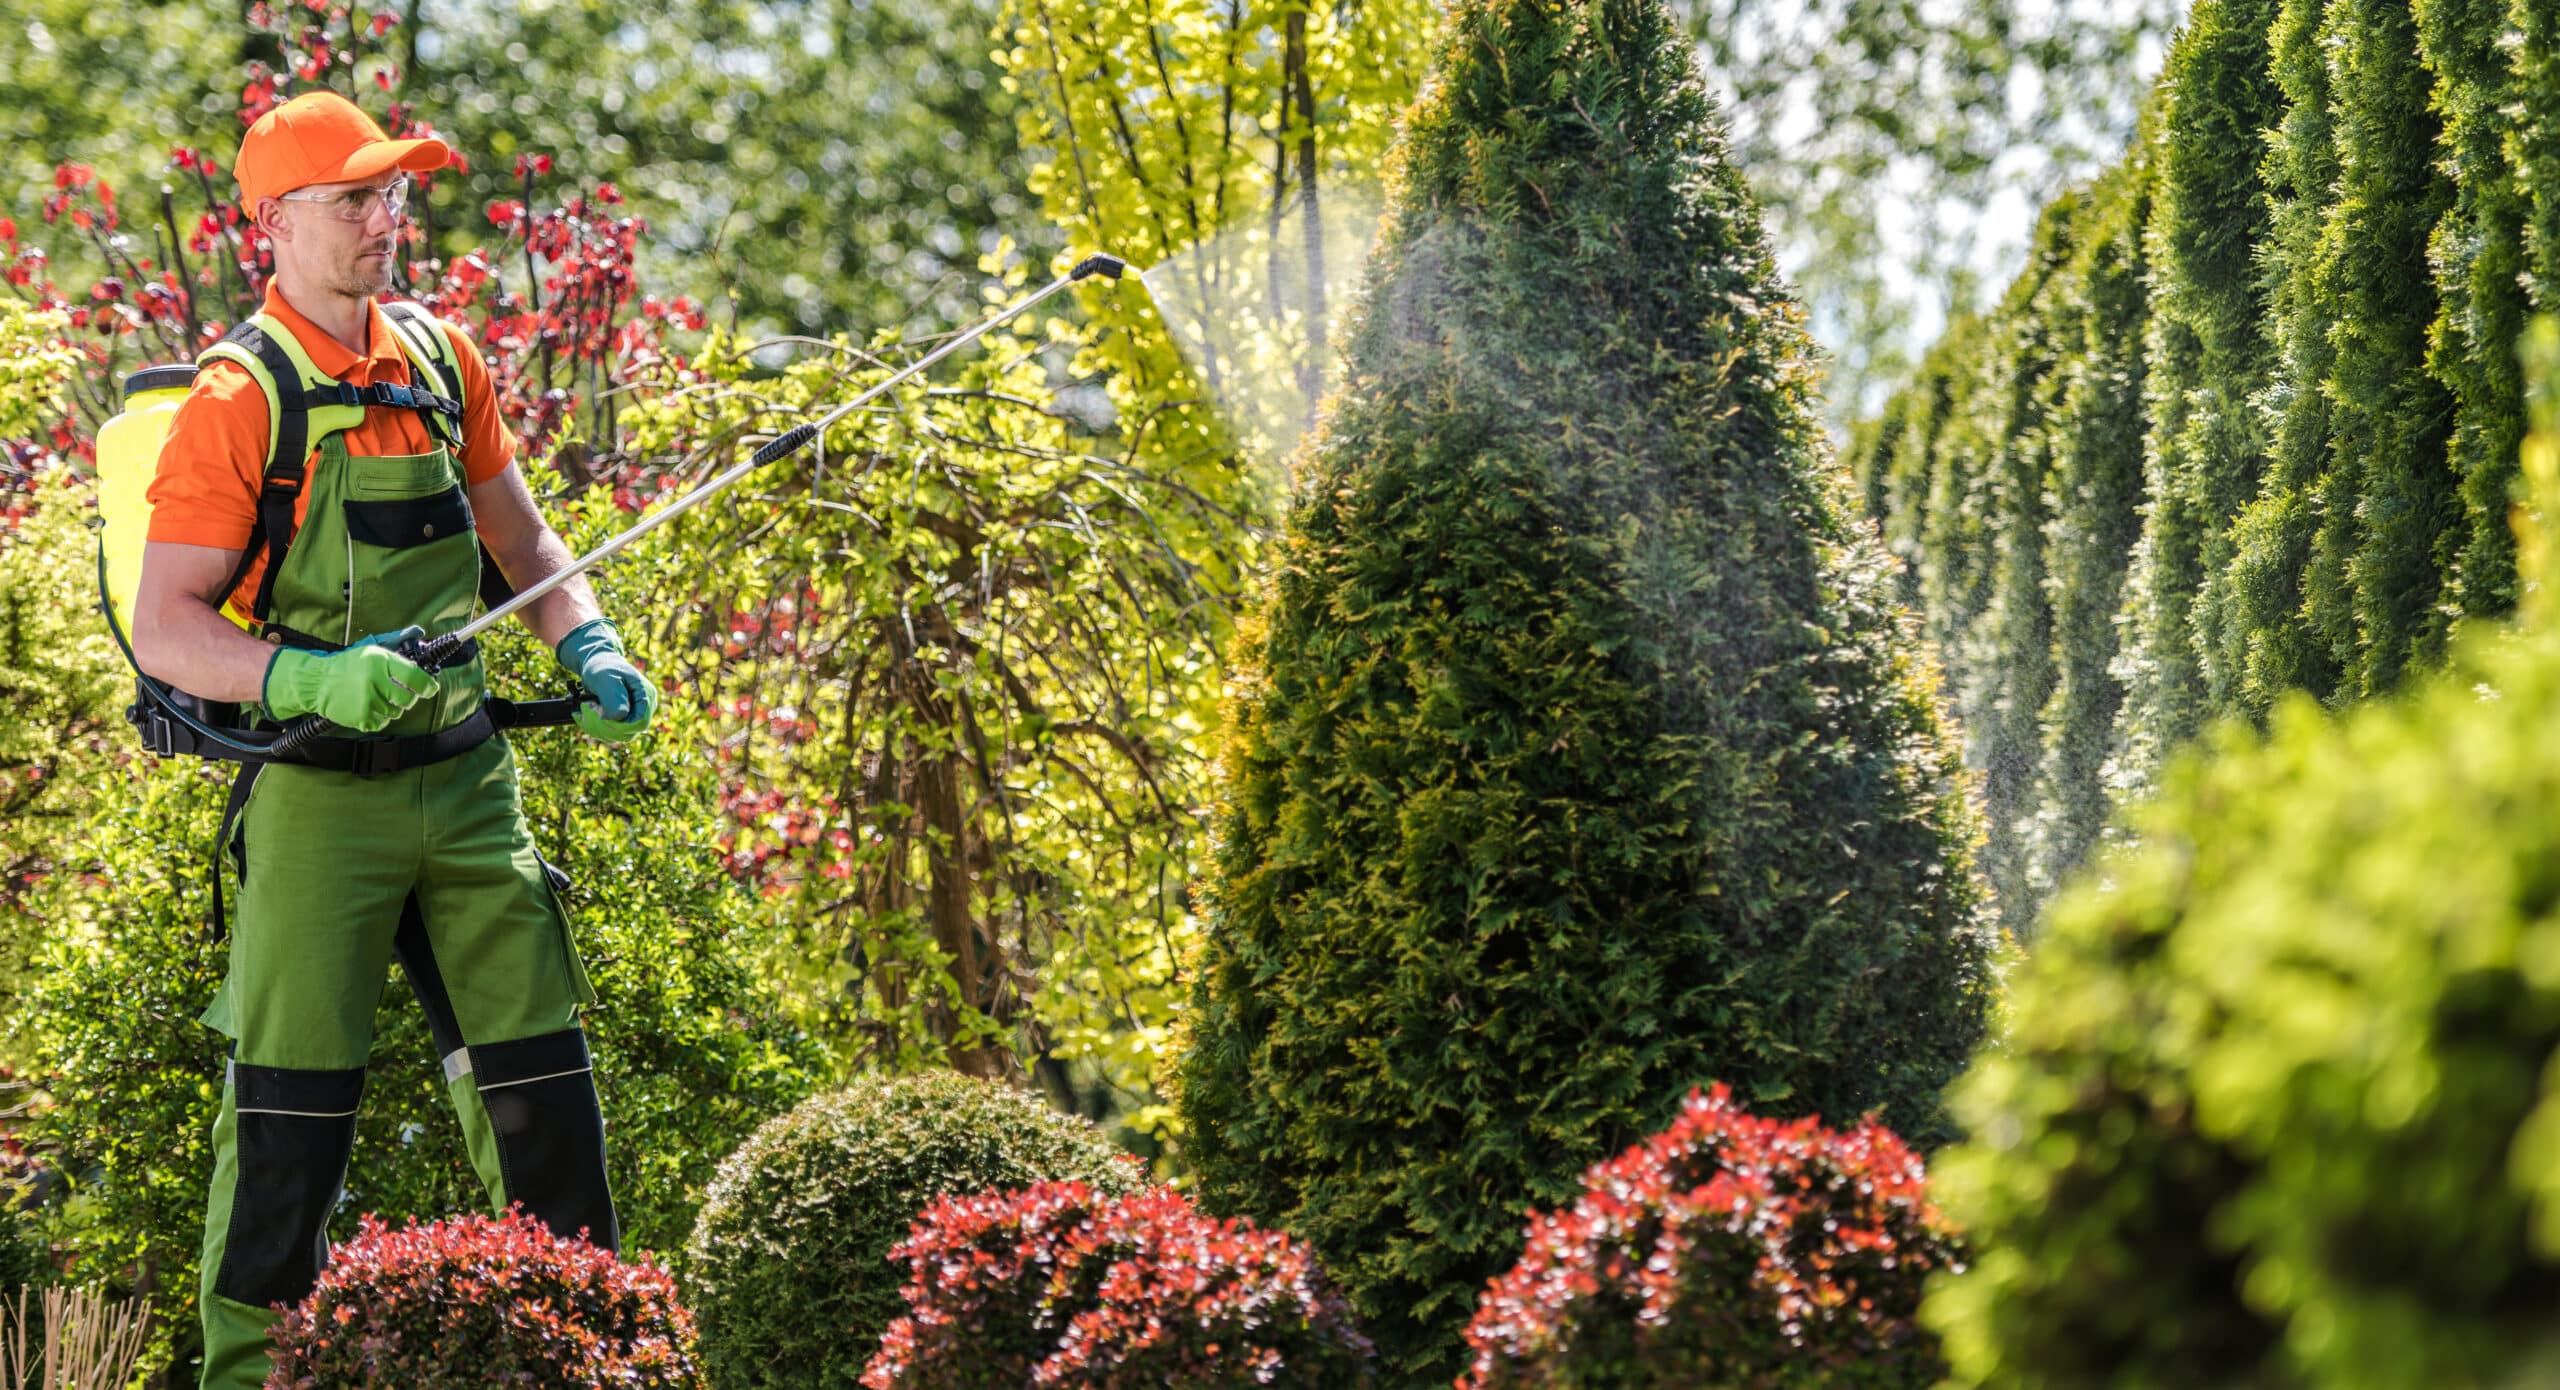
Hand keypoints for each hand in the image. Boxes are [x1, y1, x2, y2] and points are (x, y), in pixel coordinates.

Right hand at [263, 625, 439, 732]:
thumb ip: (397, 657)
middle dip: (407, 697)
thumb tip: (422, 650)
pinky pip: (383, 723)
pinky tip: (368, 706)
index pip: (415, 677)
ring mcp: (367, 701)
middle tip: (398, 692)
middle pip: (408, 699)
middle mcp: (375, 681)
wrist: (317, 681)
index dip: (427, 685)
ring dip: (391, 707)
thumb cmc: (348, 666)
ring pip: (396, 712)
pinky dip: (379, 717)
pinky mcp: (360, 717)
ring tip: (376, 696)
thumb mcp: (372, 652)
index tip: (430, 688)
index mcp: (380, 661)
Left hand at [554, 617, 655, 743]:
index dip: (618, 724)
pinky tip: (582, 715)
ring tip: (584, 708)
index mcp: (645, 696)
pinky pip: (608, 734)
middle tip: (586, 707)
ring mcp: (632, 716)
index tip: (598, 714)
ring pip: (617, 737)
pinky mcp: (620, 721)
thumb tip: (620, 717)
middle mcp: (642, 709)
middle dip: (603, 725)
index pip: (639, 723)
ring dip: (595, 727)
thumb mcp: (606, 678)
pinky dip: (592, 727)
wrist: (597, 665)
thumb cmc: (603, 667)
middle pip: (628, 733)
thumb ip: (614, 697)